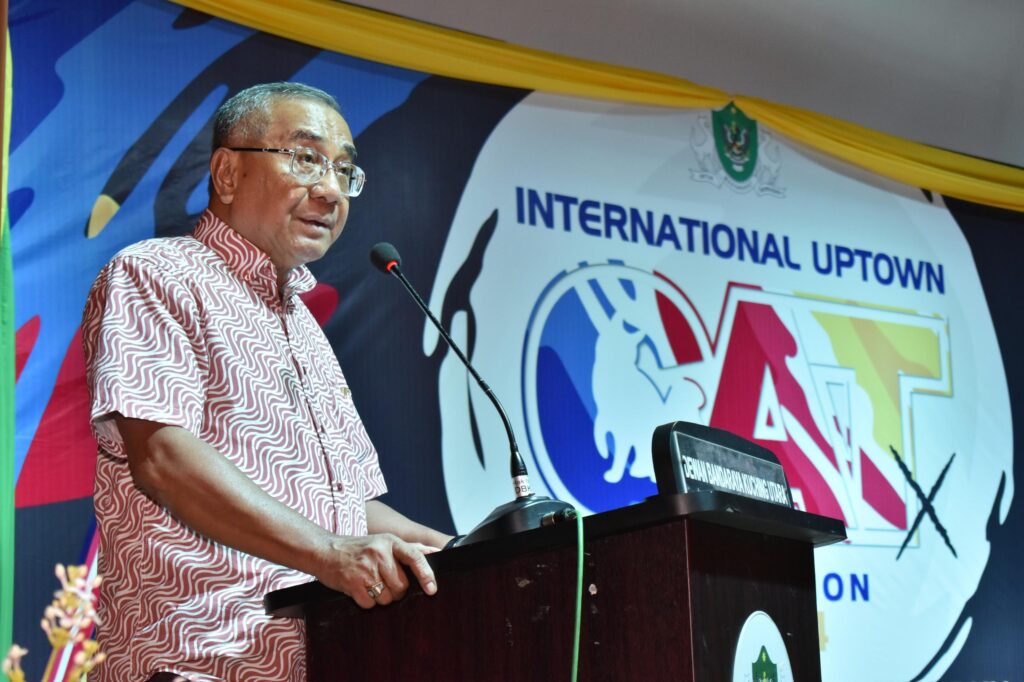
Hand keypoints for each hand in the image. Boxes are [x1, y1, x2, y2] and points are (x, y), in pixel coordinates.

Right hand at [316, 533, 437, 608]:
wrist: (325, 551)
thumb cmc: (360, 548)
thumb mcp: (385, 542)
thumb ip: (412, 548)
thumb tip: (437, 551)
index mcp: (390, 542)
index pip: (415, 558)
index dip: (426, 575)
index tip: (432, 589)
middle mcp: (379, 554)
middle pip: (401, 585)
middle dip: (396, 590)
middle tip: (384, 581)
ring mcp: (365, 569)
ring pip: (388, 598)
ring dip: (381, 597)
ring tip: (371, 584)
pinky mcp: (353, 584)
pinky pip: (371, 604)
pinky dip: (367, 602)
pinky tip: (360, 589)